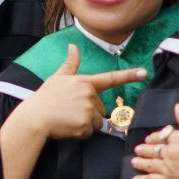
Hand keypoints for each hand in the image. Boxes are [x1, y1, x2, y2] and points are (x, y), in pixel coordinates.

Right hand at [14, 43, 147, 142]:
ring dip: (86, 124)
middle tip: (69, 111)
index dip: (129, 75)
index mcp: (84, 82)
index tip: (144, 73)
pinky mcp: (86, 124)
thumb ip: (70, 63)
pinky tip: (69, 127)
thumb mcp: (57, 78)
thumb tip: (73, 46)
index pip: (111, 78)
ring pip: (97, 121)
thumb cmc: (45, 98)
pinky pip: (91, 131)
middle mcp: (89, 94)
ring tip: (68, 119)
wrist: (35, 118)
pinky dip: (81, 132)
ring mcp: (89, 109)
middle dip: (89, 112)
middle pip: (101, 108)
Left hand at [131, 102, 178, 178]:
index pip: (160, 136)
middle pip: (151, 149)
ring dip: (139, 163)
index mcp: (178, 138)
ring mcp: (167, 168)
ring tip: (134, 162)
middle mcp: (169, 152)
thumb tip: (177, 106)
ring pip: (148, 164)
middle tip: (138, 150)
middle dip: (143, 149)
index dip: (154, 138)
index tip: (150, 139)